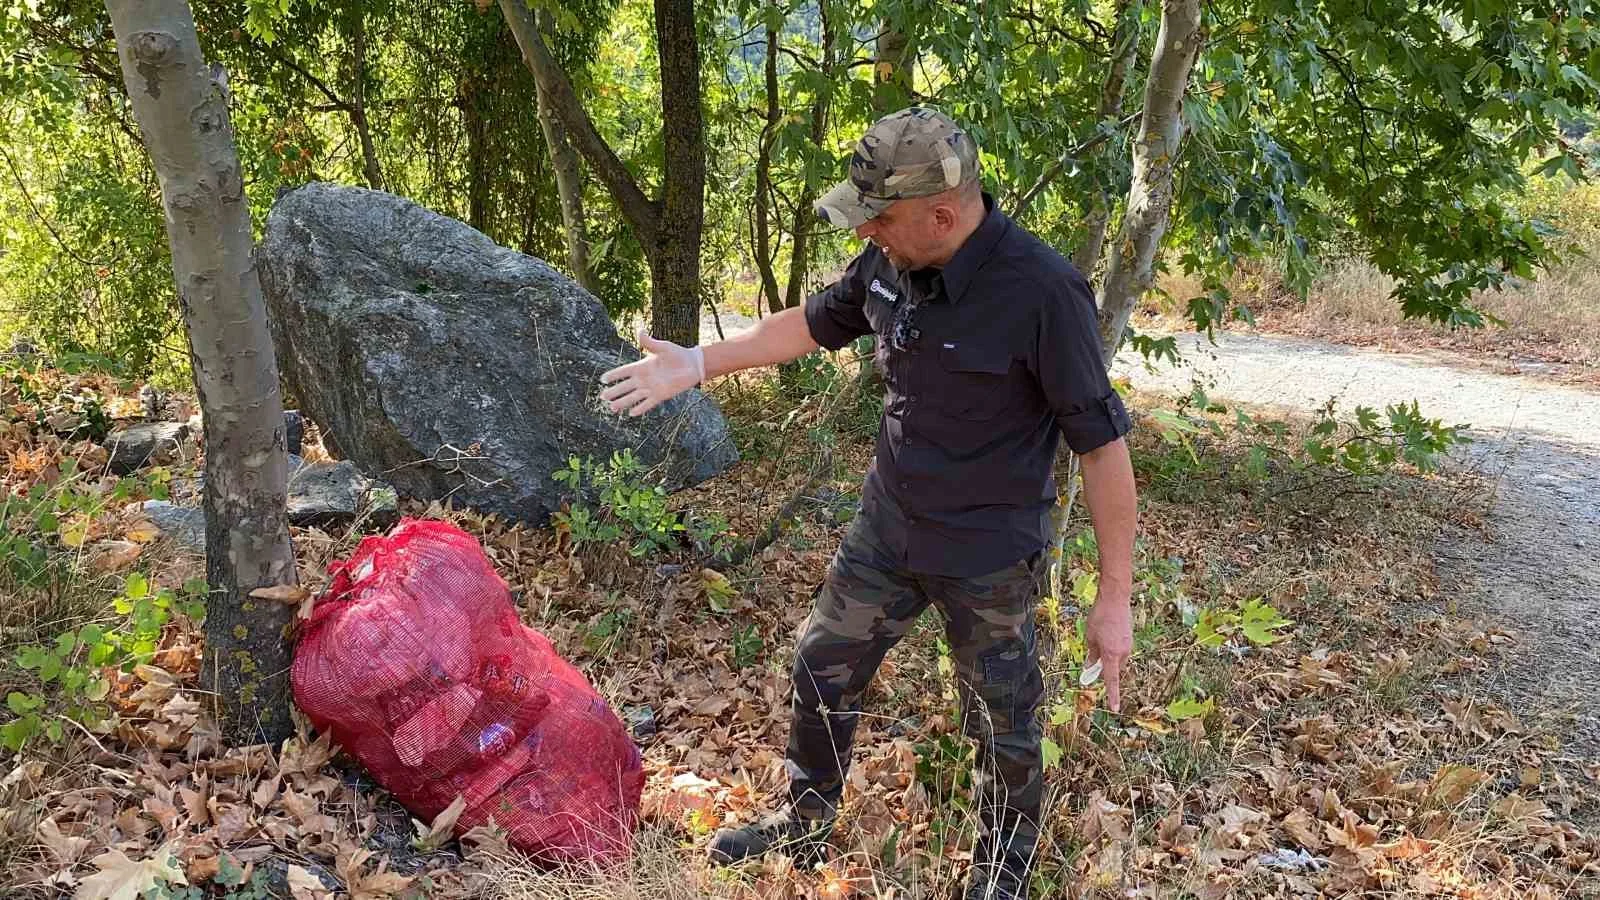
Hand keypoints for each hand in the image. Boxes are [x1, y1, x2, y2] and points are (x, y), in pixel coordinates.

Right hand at [599, 328, 705, 416]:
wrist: (692, 365)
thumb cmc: (677, 354)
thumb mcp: (662, 347)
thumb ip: (649, 342)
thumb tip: (640, 330)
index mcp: (642, 366)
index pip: (624, 372)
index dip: (614, 375)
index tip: (603, 379)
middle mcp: (644, 379)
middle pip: (625, 386)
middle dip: (614, 391)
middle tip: (602, 396)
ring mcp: (651, 388)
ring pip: (634, 397)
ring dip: (623, 402)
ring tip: (612, 408)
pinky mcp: (661, 395)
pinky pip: (648, 403)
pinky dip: (640, 408)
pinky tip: (631, 413)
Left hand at [1083, 584, 1132, 711]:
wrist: (1115, 599)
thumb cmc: (1100, 617)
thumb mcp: (1089, 637)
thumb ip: (1091, 654)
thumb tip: (1090, 666)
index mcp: (1112, 655)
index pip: (1111, 680)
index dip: (1112, 695)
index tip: (1115, 708)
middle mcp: (1123, 652)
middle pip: (1113, 669)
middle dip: (1104, 668)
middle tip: (1093, 657)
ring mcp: (1128, 645)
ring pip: (1117, 659)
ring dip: (1107, 656)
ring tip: (1098, 636)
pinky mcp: (1130, 638)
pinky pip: (1120, 649)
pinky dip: (1112, 648)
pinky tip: (1106, 632)